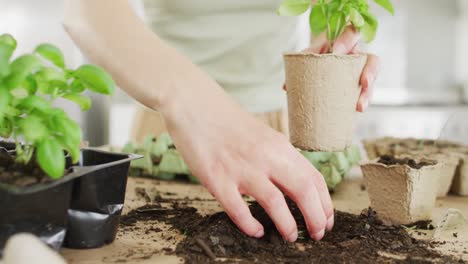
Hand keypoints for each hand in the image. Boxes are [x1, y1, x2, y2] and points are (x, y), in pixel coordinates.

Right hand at [161, 82, 333, 241]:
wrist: (194, 105)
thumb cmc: (227, 123)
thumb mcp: (262, 135)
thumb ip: (278, 157)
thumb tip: (294, 184)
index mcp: (279, 145)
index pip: (314, 178)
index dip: (325, 203)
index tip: (326, 220)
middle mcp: (265, 156)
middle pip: (303, 191)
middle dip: (316, 218)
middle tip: (317, 234)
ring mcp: (241, 168)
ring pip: (275, 203)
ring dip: (287, 226)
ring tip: (290, 237)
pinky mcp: (217, 178)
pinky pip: (238, 210)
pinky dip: (250, 225)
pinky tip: (256, 231)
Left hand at [285, 26, 379, 111]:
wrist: (321, 60)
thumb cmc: (317, 54)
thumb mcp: (310, 53)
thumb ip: (301, 64)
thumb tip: (286, 86)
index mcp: (346, 41)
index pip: (352, 34)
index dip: (347, 41)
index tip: (337, 51)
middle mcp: (358, 56)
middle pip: (372, 61)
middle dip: (370, 72)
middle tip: (363, 83)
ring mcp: (360, 72)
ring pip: (371, 81)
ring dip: (366, 93)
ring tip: (359, 106)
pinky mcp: (359, 86)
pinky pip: (365, 93)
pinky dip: (362, 101)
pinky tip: (357, 109)